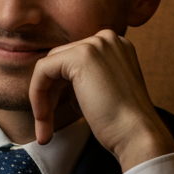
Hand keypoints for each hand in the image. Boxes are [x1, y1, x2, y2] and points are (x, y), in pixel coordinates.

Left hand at [29, 29, 173, 170]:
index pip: (73, 63)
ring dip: (42, 100)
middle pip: (59, 63)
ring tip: (44, 131)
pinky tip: (43, 117)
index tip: (53, 120)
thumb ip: (84, 82)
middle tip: (46, 129)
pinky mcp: (81, 55)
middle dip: (48, 96)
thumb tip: (54, 86)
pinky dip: (37, 94)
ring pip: (49, 68)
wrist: (136, 134)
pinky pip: (42, 70)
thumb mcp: (102, 94)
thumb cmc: (121, 124)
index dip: (59, 92)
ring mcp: (95, 44)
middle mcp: (107, 39)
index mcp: (115, 47)